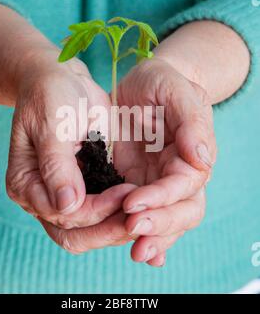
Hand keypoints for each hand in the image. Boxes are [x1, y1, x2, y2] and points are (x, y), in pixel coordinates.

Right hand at [6, 53, 135, 246]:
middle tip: (141, 216)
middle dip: (108, 229)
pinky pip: (103, 215)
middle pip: (74, 234)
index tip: (124, 194)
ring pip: (90, 232)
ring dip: (117, 227)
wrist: (63, 82)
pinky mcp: (85, 189)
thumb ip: (56, 166)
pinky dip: (121, 216)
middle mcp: (43, 198)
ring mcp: (64, 197)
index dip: (94, 211)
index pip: (62, 214)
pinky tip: (143, 208)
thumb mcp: (51, 125)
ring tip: (147, 214)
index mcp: (26, 184)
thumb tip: (66, 205)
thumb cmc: (51, 96)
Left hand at [114, 58, 216, 265]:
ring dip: (153, 238)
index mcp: (191, 154)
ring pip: (165, 219)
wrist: (140, 86)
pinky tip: (137, 252)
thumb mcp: (175, 89)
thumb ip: (191, 120)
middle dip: (160, 225)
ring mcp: (157, 182)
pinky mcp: (135, 184)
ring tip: (136, 253)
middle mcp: (177, 175)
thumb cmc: (160, 83)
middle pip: (181, 211)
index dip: (162, 198)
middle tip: (133, 233)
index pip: (185, 185)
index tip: (133, 204)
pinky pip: (143, 213)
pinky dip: (144, 235)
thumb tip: (203, 158)